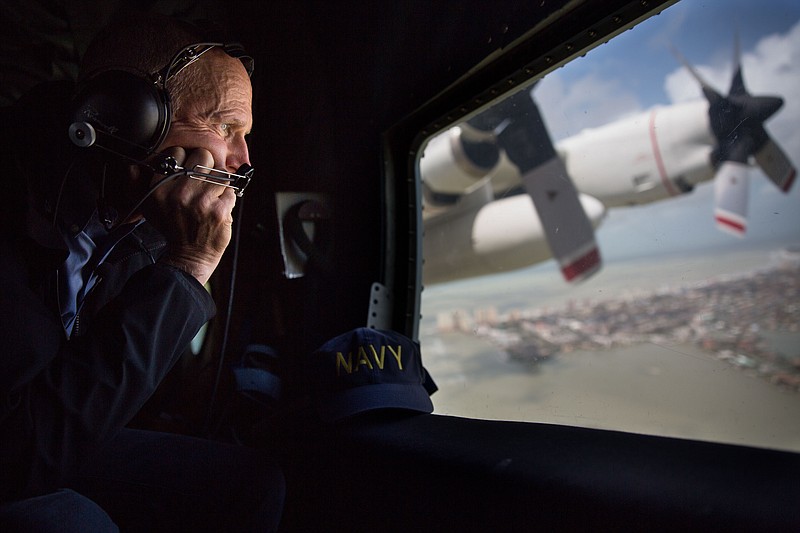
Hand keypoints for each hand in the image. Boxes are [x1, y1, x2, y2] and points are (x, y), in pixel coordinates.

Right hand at [143, 147, 236, 284]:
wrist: (189, 255)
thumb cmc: (171, 228)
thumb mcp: (147, 207)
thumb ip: (137, 184)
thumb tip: (133, 166)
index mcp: (159, 188)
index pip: (177, 152)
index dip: (185, 158)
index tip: (187, 169)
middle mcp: (179, 193)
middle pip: (202, 155)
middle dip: (206, 165)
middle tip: (203, 179)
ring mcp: (201, 201)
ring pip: (220, 172)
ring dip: (218, 183)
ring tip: (211, 194)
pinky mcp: (219, 210)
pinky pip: (230, 190)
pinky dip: (227, 197)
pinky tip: (218, 206)